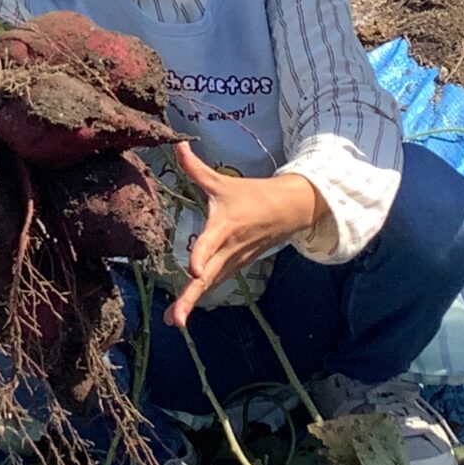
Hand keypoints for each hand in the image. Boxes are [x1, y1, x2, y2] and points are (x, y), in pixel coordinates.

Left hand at [164, 144, 318, 329]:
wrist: (289, 211)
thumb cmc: (252, 195)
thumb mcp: (223, 182)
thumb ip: (196, 168)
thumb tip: (177, 143)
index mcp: (225, 227)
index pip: (211, 244)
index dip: (202, 257)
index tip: (194, 271)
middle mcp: (229, 249)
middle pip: (208, 277)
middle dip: (191, 297)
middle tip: (176, 319)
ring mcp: (233, 261)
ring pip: (211, 285)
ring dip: (192, 302)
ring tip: (175, 321)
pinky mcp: (234, 266)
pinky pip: (215, 283)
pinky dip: (200, 297)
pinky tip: (182, 312)